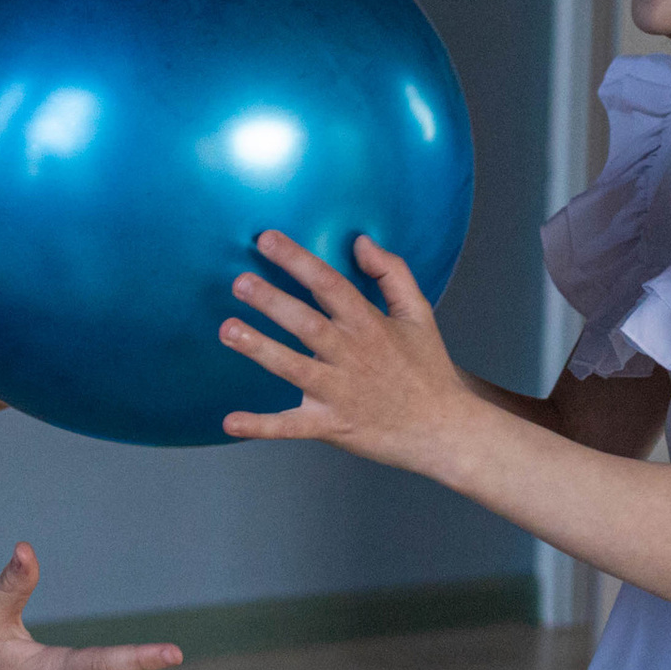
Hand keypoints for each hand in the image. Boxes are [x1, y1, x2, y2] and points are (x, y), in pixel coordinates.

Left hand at [219, 231, 474, 466]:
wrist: (443, 428)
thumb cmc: (428, 369)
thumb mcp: (419, 313)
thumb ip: (392, 272)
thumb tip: (360, 242)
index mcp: (369, 325)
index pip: (329, 284)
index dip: (296, 260)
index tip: (265, 240)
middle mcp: (351, 355)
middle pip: (306, 323)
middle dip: (272, 302)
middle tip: (240, 283)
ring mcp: (339, 392)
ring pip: (293, 368)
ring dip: (259, 349)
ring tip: (228, 330)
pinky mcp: (331, 424)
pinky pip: (291, 427)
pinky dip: (261, 426)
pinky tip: (230, 421)